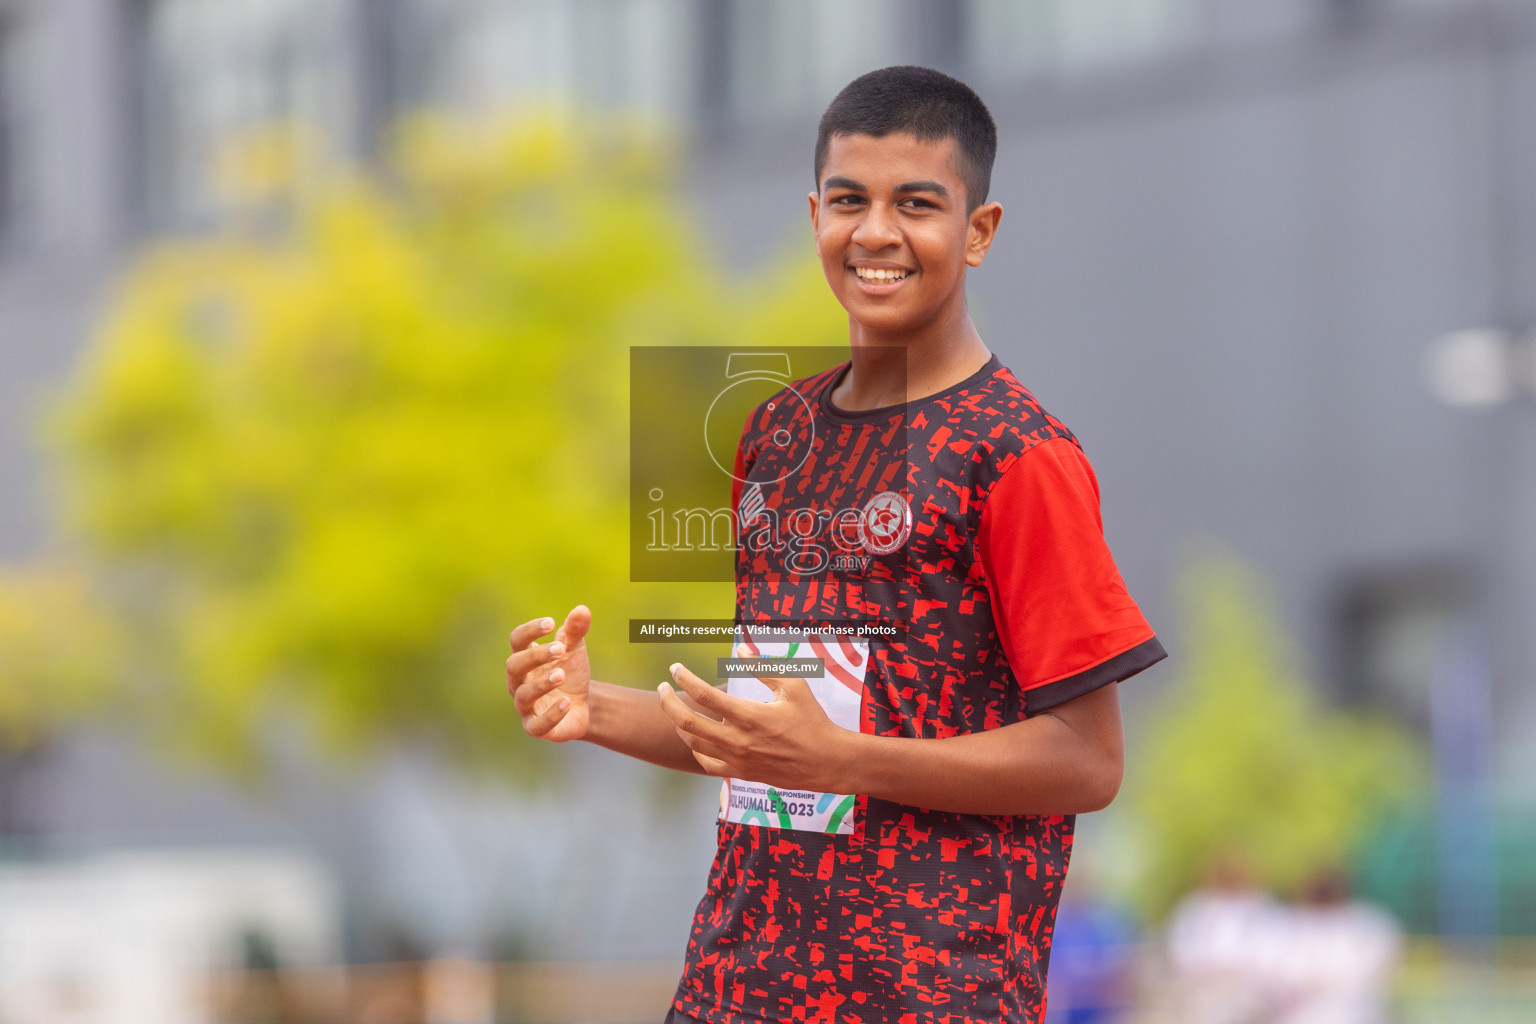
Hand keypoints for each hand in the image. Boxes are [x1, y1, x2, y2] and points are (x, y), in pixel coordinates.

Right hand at [506, 605, 591, 742]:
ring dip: (541, 684)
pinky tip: (567, 702)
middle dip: (535, 656)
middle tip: (560, 649)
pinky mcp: (537, 727)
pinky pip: (537, 724)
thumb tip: (582, 610)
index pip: (517, 640)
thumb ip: (576, 631)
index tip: (551, 623)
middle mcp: (519, 681)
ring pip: (523, 695)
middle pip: (514, 665)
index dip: (530, 630)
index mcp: (525, 658)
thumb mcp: (575, 650)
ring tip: (561, 674)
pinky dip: (552, 714)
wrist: (584, 705)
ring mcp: (526, 705)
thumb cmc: (571, 672)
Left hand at [656, 650, 851, 791]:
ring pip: (693, 743)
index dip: (685, 678)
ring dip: (678, 723)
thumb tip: (740, 651)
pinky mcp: (741, 773)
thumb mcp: (794, 687)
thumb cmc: (813, 720)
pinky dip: (695, 748)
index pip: (704, 695)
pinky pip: (707, 764)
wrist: (826, 763)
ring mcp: (737, 760)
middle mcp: (738, 740)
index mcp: (749, 716)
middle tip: (662, 688)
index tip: (675, 667)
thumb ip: (764, 668)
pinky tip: (695, 737)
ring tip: (674, 708)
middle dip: (667, 702)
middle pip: (688, 721)